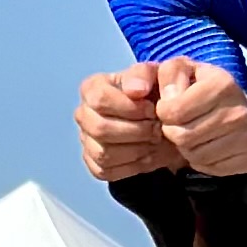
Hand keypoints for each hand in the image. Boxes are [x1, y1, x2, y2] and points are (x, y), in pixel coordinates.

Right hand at [76, 64, 172, 182]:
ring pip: (103, 154)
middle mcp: (83, 114)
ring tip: (154, 140)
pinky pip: (106, 171)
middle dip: (135, 131)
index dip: (129, 108)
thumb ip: (144, 75)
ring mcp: (86, 141)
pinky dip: (131, 166)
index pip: (99, 99)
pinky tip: (146, 155)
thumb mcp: (154, 75)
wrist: (163, 119)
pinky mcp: (94, 164)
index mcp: (92, 88)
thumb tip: (136, 90)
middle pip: (100, 129)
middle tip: (156, 128)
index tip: (151, 109)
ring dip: (136, 150)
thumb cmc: (154, 93)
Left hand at [153, 53, 246, 177]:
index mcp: (222, 85)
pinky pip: (209, 167)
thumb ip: (171, 74)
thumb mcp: (190, 70)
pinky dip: (202, 161)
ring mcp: (245, 138)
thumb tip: (166, 99)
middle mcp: (237, 112)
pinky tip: (208, 147)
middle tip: (180, 125)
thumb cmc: (215, 93)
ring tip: (194, 135)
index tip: (169, 109)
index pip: (174, 111)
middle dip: (174, 133)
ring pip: (194, 155)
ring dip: (187, 148)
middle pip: (182, 137)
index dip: (164, 113)